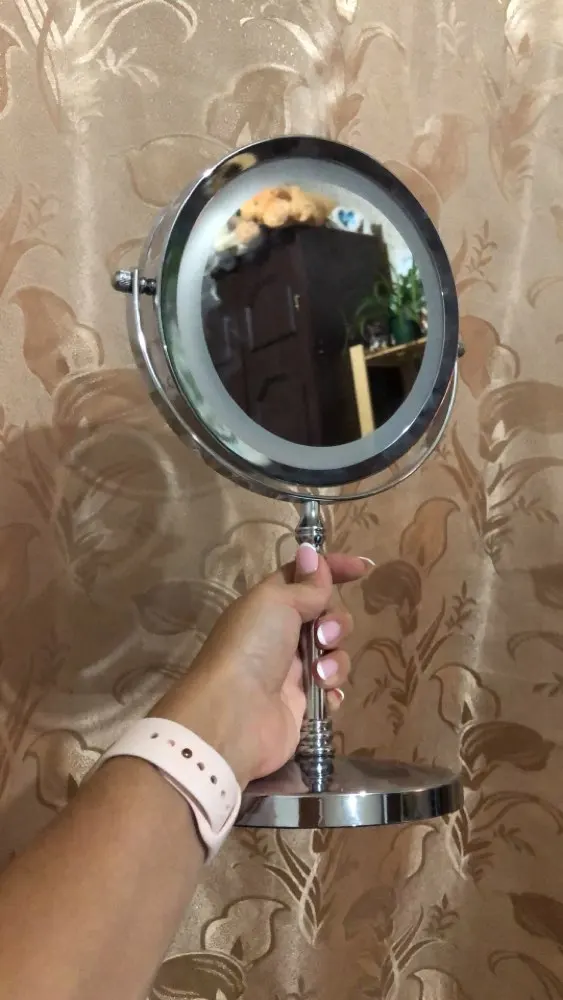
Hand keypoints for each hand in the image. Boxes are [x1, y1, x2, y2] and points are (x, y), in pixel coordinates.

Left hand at [152, 545, 369, 785]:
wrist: (235, 715)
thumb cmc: (251, 648)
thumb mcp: (276, 602)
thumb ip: (304, 584)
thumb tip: (312, 554)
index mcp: (269, 605)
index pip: (306, 577)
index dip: (332, 569)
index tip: (362, 569)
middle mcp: (280, 635)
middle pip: (327, 616)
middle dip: (335, 623)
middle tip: (321, 637)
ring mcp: (293, 671)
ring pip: (335, 652)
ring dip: (334, 660)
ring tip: (317, 675)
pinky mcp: (303, 704)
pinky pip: (333, 689)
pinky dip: (332, 689)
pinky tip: (323, 695)